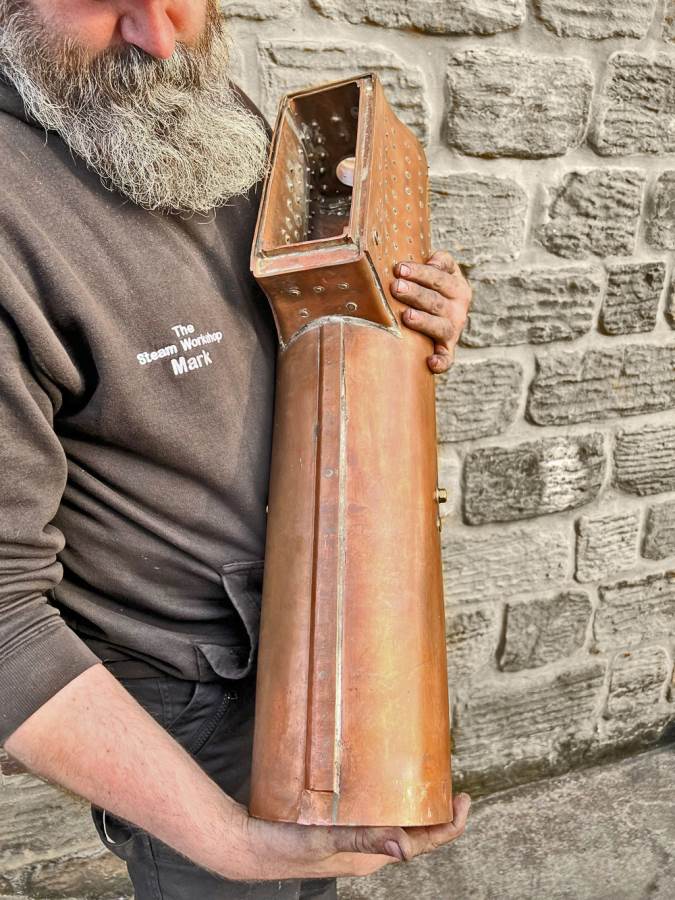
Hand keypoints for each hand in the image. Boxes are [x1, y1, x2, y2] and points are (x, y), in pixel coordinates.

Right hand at [237, 792, 470, 880]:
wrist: (246, 845)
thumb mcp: (324, 841)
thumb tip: (405, 850)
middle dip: (434, 807)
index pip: (424, 844)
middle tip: (445, 775)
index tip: (464, 797)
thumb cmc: (283, 847)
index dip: (450, 824)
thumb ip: (363, 841)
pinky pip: (370, 813)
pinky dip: (383, 796)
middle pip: (413, 830)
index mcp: (371, 857)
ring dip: (409, 800)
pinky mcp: (336, 826)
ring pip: (392, 820)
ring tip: (419, 772)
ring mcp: (351, 838)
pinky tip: (378, 774)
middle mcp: (366, 849)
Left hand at [391, 251, 471, 373]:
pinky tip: (431, 362)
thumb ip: (441, 261)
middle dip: (415, 294)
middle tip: (396, 287)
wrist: (442, 315)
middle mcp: (458, 310)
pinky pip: (447, 359)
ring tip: (407, 316)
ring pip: (440, 326)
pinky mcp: (447, 350)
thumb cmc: (432, 288)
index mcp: (457, 287)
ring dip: (424, 321)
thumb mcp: (442, 270)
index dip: (420, 272)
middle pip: (436, 301)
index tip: (399, 268)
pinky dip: (441, 362)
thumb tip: (433, 262)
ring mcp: (453, 331)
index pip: (439, 278)